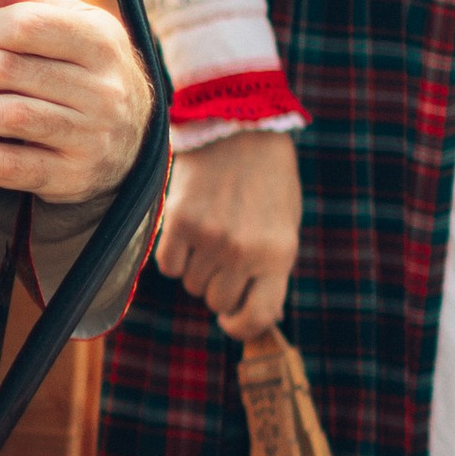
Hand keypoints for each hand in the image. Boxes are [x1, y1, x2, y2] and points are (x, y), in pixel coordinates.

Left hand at [0, 0, 153, 206]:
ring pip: (7, 119)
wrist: (130, 140)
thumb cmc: (86, 73)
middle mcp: (102, 87)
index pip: (27, 26)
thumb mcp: (69, 28)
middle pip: (9, 72)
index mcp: (99, 39)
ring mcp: (90, 134)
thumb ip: (27, 0)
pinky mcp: (71, 175)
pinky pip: (7, 166)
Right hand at [155, 129, 299, 339]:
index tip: (232, 322)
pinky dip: (176, 255)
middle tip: (224, 258)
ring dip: (197, 267)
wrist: (240, 127)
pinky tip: (189, 230)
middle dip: (219, 287)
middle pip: (217, 301)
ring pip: (191, 284)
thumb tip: (259, 318)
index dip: (241, 327)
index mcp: (278, 254)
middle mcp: (244, 251)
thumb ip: (273, 272)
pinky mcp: (180, 223)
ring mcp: (211, 238)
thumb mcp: (285, 226)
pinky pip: (169, 266)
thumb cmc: (268, 181)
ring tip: (211, 233)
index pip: (256, 317)